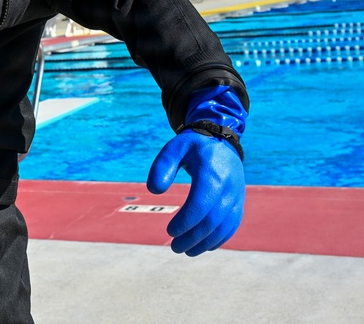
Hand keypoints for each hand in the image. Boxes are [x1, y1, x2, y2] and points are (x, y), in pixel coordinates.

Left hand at [146, 130, 244, 255]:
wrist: (222, 141)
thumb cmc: (193, 146)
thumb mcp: (174, 148)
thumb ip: (162, 166)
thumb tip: (154, 190)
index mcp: (212, 173)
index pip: (201, 205)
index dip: (186, 222)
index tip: (170, 231)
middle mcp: (229, 187)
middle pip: (212, 220)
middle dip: (193, 237)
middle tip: (175, 247)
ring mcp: (237, 196)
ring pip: (224, 226)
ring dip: (205, 242)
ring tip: (186, 251)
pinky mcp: (239, 202)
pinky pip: (232, 225)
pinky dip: (219, 238)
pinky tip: (204, 246)